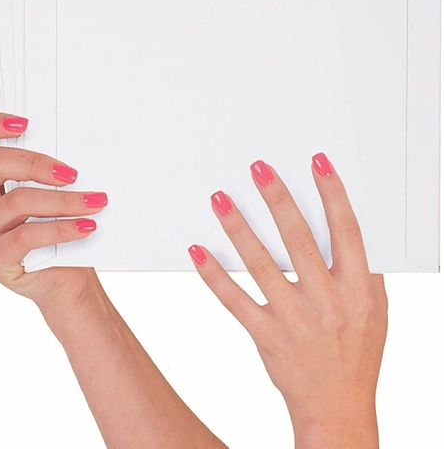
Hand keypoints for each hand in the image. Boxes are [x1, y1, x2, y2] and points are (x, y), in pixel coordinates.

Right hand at [0, 111, 106, 312]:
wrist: (69, 278)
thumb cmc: (63, 227)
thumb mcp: (56, 191)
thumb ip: (52, 168)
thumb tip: (81, 141)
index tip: (25, 122)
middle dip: (33, 162)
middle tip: (71, 172)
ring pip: (16, 201)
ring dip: (62, 200)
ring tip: (94, 202)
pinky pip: (26, 236)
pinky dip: (62, 228)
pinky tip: (85, 226)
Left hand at [188, 154, 387, 448]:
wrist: (336, 407)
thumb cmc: (356, 353)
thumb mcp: (373, 309)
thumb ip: (361, 269)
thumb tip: (343, 225)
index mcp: (358, 290)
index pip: (346, 231)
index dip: (332, 194)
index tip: (317, 163)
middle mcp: (326, 301)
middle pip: (299, 239)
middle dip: (277, 199)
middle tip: (258, 169)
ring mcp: (294, 319)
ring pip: (260, 263)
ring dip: (238, 227)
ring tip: (220, 198)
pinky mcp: (266, 335)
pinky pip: (235, 300)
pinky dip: (214, 275)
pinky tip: (198, 251)